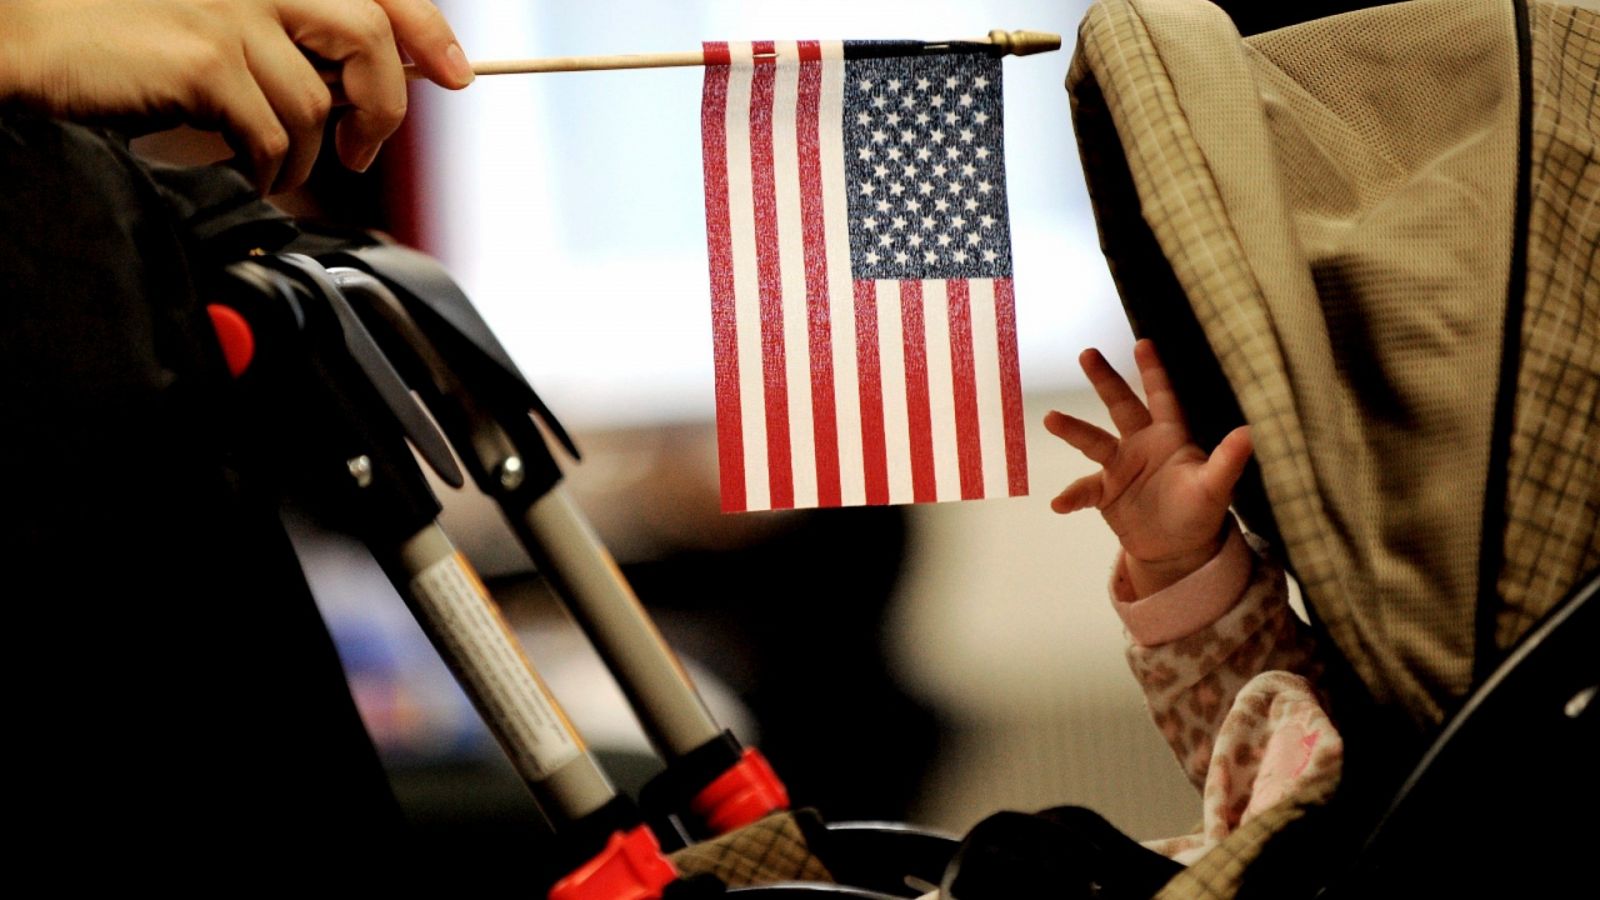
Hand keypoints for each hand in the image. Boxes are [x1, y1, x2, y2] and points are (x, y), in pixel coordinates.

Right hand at [0, 0, 473, 193]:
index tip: (455, 73)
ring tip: (276, 167)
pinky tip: (248, 169)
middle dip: (383, 106)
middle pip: (368, 36)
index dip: (428, 31)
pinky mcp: (205, 60)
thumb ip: (290, 40)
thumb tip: (366, 85)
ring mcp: (229, 12)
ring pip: (317, 100)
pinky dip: (270, 166)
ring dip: (307, 153)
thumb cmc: (126, 41)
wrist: (33, 42)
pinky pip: (273, 132)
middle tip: (360, 149)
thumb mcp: (222, 27)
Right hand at [1045, 339, 1252, 595]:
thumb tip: (1248, 433)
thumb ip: (1228, 460)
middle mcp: (1141, 444)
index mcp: (1169, 436)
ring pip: (1094, 441)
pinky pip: (1084, 491)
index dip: (1153, 370)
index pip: (1161, 397)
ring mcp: (1120, 467)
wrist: (1177, 550)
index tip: (1143, 343)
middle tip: (1088, 353)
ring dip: (1073, 430)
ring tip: (1051, 419)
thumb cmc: (1201, 512)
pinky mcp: (1105, 493)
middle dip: (1104, 379)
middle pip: (1120, 405)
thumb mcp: (1216, 487)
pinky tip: (1060, 504)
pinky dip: (1072, 496)